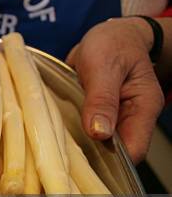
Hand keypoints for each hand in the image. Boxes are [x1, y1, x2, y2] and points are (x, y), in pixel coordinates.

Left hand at [67, 17, 163, 162]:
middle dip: (90, 159)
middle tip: (60, 156)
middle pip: (114, 154)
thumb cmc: (113, 44)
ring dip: (77, 148)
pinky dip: (70, 136)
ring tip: (53, 146)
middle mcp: (130, 119)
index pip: (134, 150)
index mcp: (142, 108)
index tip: (84, 161)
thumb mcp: (104, 65)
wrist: (109, 35)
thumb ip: (102, 99)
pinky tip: (54, 135)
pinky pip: (83, 135)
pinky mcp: (95, 119)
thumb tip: (100, 133)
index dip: (112, 162)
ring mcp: (113, 121)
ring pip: (96, 147)